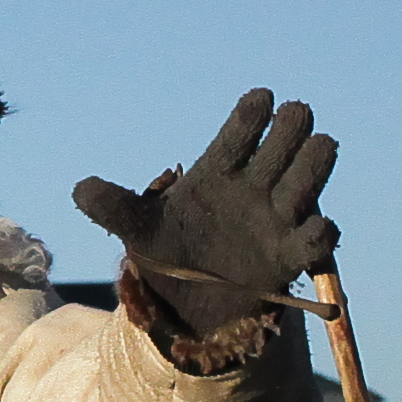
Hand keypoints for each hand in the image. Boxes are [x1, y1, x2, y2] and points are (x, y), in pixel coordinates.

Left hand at [69, 90, 338, 340]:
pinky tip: (316, 227)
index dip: (251, 115)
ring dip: (315, 163)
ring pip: (308, 180)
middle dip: (291, 129)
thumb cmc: (165, 251)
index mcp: (218, 172)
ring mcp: (275, 219)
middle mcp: (253, 189)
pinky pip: (316, 239)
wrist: (185, 305)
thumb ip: (113, 206)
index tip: (261, 96)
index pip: (239, 134)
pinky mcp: (288, 256)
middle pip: (283, 147)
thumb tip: (79, 189)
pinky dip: (322, 232)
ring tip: (321, 142)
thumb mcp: (136, 229)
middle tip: (296, 112)